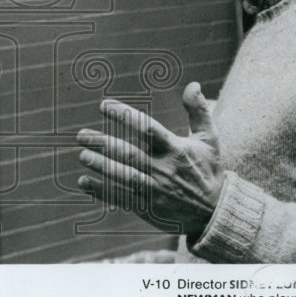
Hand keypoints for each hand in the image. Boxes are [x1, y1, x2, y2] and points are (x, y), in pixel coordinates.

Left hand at [76, 82, 224, 236]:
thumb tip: (193, 84)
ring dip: (101, 166)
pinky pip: (120, 198)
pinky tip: (83, 182)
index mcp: (175, 149)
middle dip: (104, 144)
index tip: (104, 105)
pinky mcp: (148, 208)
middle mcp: (163, 170)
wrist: (214, 212)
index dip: (125, 116)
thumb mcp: (209, 139)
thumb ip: (199, 110)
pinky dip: (100, 191)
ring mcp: (154, 190)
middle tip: (81, 135)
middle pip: (129, 154)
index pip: (147, 128)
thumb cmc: (208, 169)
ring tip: (82, 155)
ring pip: (123, 177)